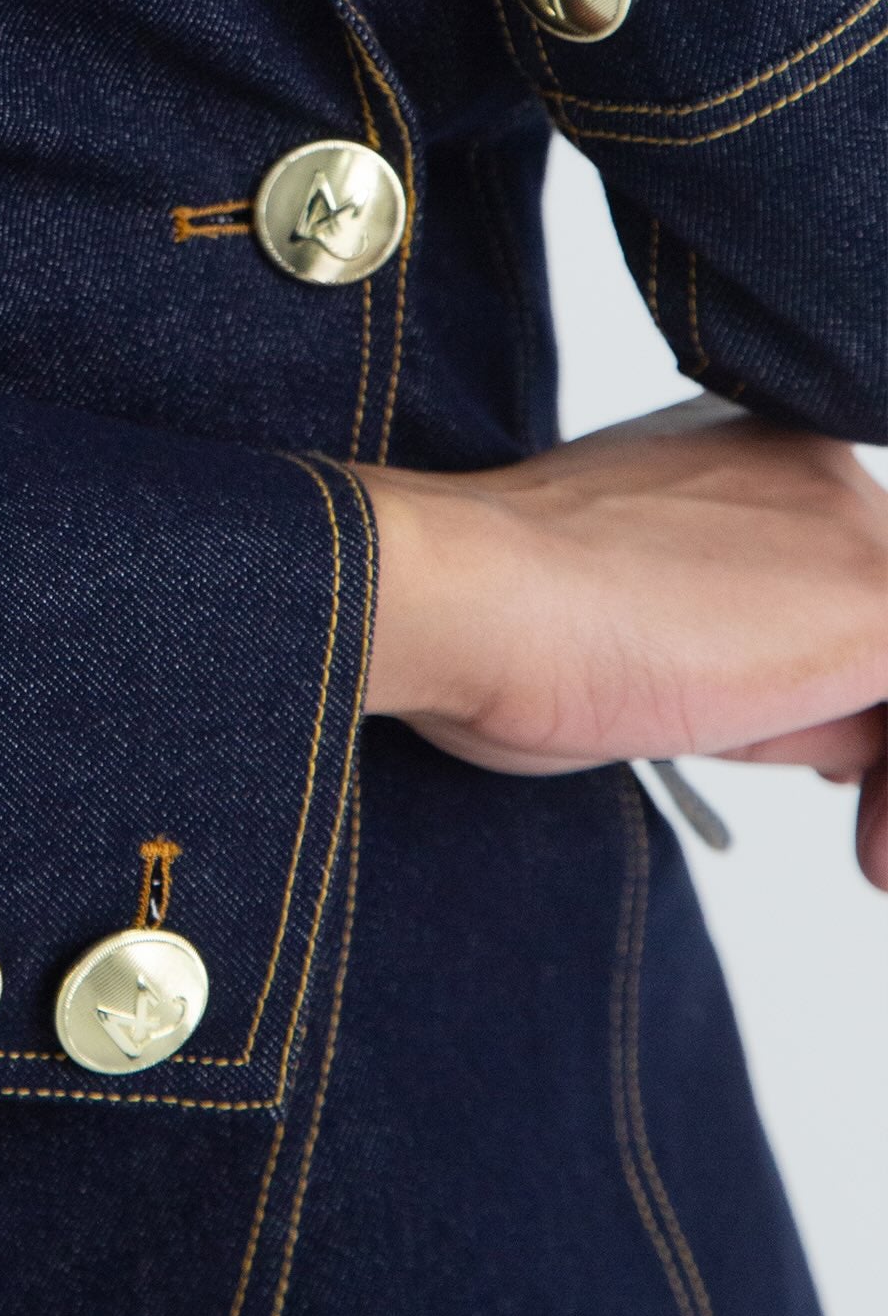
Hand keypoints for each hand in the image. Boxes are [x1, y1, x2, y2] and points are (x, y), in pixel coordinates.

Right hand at [356, 400, 887, 887]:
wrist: (469, 592)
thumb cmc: (501, 622)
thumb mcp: (643, 630)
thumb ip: (740, 643)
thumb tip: (839, 729)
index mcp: (740, 459)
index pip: (820, 592)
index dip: (822, 691)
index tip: (821, 773)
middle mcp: (807, 464)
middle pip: (869, 629)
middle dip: (861, 729)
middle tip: (859, 833)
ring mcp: (849, 519)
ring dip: (884, 766)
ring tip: (868, 856)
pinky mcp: (879, 595)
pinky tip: (871, 854)